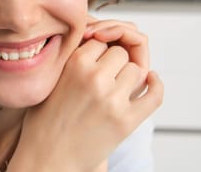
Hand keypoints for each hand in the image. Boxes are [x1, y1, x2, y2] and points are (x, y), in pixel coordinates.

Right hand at [8, 19, 162, 170]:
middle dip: (114, 64)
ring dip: (129, 77)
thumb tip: (95, 41)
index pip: (101, 42)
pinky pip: (154, 95)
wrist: (47, 159)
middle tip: (103, 80)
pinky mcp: (126, 121)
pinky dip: (156, 86)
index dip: (98, 53)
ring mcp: (113, 100)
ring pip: (136, 70)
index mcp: (74, 64)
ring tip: (115, 90)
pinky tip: (151, 82)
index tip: (93, 65)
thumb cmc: (44, 123)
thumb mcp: (50, 81)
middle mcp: (95, 79)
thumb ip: (72, 60)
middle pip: (120, 53)